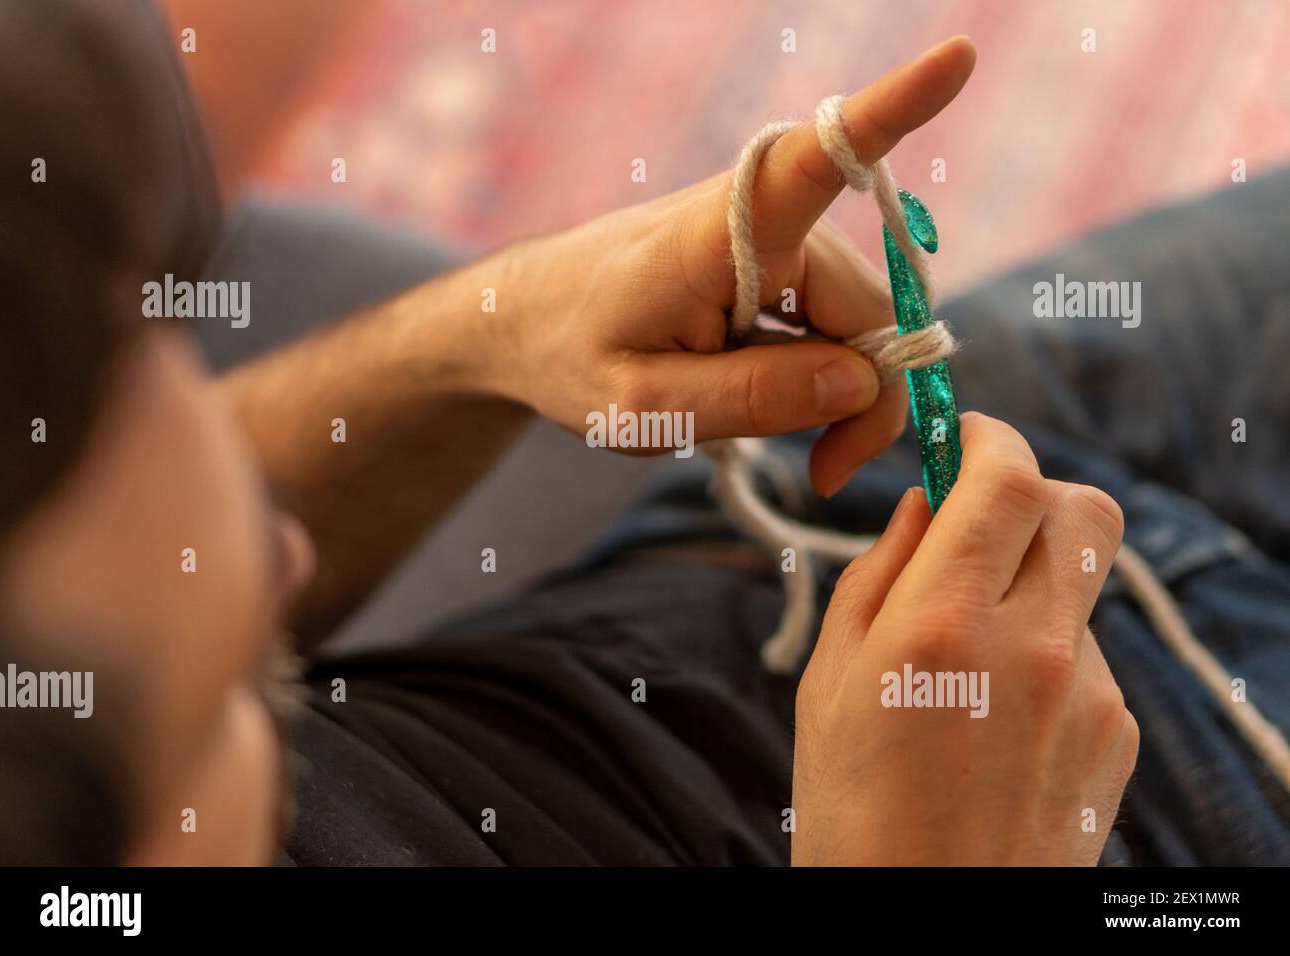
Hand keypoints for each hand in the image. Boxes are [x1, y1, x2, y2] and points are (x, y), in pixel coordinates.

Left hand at [466, 37, 975, 494]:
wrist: (522, 322)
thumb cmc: (568, 358)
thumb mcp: (646, 408)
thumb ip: (754, 397)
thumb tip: (863, 381)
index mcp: (717, 234)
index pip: (814, 162)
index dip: (892, 110)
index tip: (958, 56)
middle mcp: (755, 218)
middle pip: (866, 302)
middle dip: (868, 392)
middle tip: (829, 470)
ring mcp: (767, 237)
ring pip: (855, 317)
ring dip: (843, 388)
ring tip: (798, 446)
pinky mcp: (771, 259)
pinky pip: (830, 316)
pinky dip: (823, 371)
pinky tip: (777, 400)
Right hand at [792, 412, 1138, 864]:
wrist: (925, 929)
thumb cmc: (852, 812)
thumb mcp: (828, 682)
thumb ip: (877, 575)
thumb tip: (922, 505)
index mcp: (942, 628)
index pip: (1009, 478)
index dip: (989, 438)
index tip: (963, 438)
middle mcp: (1034, 650)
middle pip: (1083, 509)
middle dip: (1033, 492)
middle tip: (978, 521)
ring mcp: (1089, 695)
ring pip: (1079, 584)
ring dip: (1030, 585)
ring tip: (965, 662)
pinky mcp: (1117, 734)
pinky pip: (1087, 653)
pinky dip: (1045, 652)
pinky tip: (996, 714)